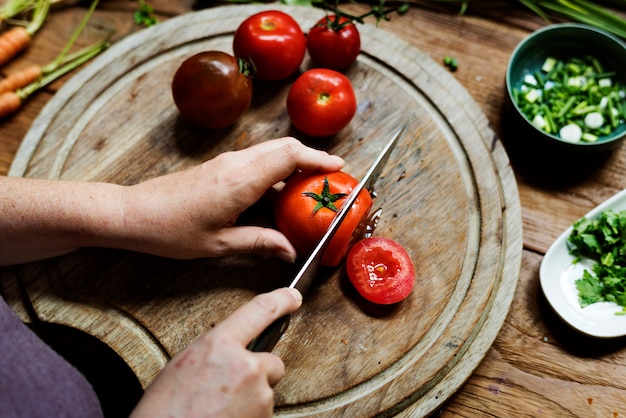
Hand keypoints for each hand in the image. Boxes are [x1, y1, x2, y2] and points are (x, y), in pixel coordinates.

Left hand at [117, 137, 344, 261]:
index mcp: (240, 180)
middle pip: (284, 147)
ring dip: (294, 165)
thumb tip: (290, 251)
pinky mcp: (219, 167)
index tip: (339, 167)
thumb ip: (260, 242)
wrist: (133, 213)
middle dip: (312, 158)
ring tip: (310, 190)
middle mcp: (236, 164)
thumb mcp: (220, 244)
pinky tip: (280, 195)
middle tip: (331, 179)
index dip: (318, 158)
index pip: (289, 155)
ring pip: (271, 152)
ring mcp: (226, 162)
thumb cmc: (172, 230)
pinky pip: (257, 162)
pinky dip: (276, 171)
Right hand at [129, 287, 302, 417]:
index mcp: (219, 344)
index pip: (260, 310)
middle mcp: (244, 365)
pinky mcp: (264, 416)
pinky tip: (225, 416)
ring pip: (266, 390)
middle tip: (230, 388)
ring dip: (251, 397)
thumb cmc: (166, 407)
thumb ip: (217, 349)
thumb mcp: (185, 364)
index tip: (292, 297)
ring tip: (219, 407)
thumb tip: (233, 348)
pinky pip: (263, 410)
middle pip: (271, 361)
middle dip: (258, 372)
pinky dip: (249, 414)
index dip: (282, 300)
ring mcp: (258, 393)